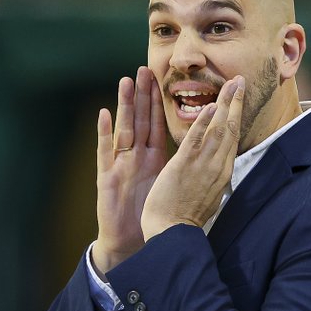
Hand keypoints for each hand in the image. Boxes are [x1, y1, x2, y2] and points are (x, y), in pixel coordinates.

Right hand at [91, 67, 167, 274]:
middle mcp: (137, 157)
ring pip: (124, 129)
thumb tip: (206, 148)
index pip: (160, 123)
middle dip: (143, 95)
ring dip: (125, 105)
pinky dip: (103, 134)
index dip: (162, 102)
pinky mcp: (107, 178)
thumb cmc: (155, 214)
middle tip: (144, 68)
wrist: (138, 242)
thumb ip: (184, 163)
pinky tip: (103, 115)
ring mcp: (121, 166)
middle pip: (141, 121)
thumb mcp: (173, 183)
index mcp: (155, 158)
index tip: (167, 79)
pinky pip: (105, 153)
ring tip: (125, 81)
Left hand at [141, 76, 244, 240]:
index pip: (233, 138)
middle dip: (236, 103)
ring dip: (225, 104)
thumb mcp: (208, 194)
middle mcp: (217, 167)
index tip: (240, 98)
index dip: (237, 116)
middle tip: (240, 80)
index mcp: (222, 173)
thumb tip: (218, 166)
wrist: (173, 232)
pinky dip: (204, 121)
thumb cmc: (187, 217)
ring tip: (231, 83)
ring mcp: (203, 165)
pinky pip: (197, 138)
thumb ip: (213, 176)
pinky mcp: (185, 165)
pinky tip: (210, 105)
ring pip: (218, 129)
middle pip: (231, 128)